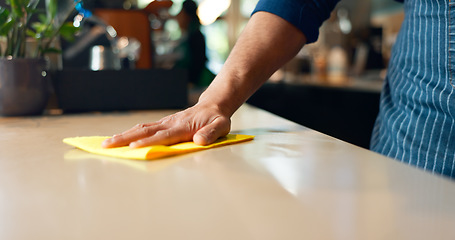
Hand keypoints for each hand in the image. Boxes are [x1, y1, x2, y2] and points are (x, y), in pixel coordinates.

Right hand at [101, 103, 230, 147]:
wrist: (212, 106)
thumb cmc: (217, 119)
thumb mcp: (221, 126)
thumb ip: (211, 133)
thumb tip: (199, 140)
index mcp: (183, 127)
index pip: (163, 136)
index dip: (149, 142)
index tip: (133, 148)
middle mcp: (170, 124)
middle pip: (145, 131)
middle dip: (125, 139)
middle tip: (107, 146)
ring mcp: (165, 123)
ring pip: (141, 129)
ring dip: (123, 136)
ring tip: (106, 143)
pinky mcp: (163, 124)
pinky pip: (144, 128)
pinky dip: (130, 133)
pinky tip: (120, 139)